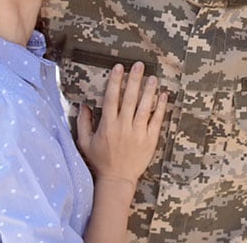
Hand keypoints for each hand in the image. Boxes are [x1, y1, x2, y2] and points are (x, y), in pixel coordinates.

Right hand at [77, 62, 166, 188]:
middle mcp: (123, 127)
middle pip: (129, 99)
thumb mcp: (85, 143)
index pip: (111, 99)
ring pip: (144, 108)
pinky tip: (163, 95)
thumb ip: (83, 123)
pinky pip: (156, 121)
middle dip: (134, 80)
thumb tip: (83, 104)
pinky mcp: (150, 140)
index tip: (119, 67)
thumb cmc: (100, 160)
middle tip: (139, 65)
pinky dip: (160, 107)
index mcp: (107, 126)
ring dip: (149, 91)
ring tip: (153, 77)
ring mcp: (138, 134)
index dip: (115, 82)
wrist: (117, 180)